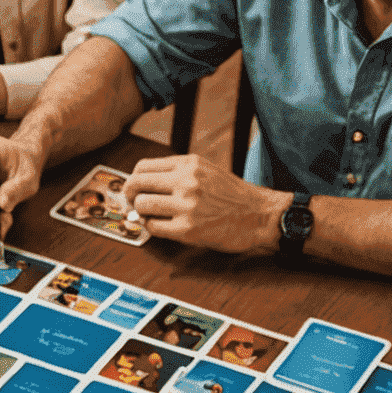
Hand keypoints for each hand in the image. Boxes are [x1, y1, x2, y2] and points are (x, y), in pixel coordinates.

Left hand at [122, 155, 289, 253]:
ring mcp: (187, 205)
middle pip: (136, 184)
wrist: (260, 215)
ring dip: (142, 213)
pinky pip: (153, 228)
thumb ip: (177, 172)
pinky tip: (163, 227)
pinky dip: (153, 228)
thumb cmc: (232, 195)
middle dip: (130, 196)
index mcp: (189, 163)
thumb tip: (141, 182)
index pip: (142, 166)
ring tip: (153, 216)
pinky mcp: (188, 229)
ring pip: (142, 206)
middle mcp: (187, 180)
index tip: (133, 189)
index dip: (132, 179)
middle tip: (134, 204)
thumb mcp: (206, 170)